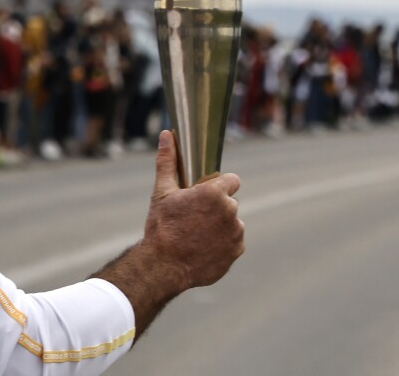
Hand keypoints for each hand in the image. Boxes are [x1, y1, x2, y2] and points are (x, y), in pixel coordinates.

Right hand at [141, 130, 244, 289]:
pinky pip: (233, 242)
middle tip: (193, 217)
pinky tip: (203, 248)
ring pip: (231, 223)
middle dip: (216, 208)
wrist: (164, 265)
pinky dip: (222, 244)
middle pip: (229, 203)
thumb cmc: (161, 226)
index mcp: (215, 193)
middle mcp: (231, 211)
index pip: (232, 180)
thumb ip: (168, 161)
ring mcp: (236, 233)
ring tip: (196, 235)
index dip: (219, 186)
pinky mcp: (237, 251)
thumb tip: (167, 134)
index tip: (205, 194)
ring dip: (219, 226)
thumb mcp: (162, 192)